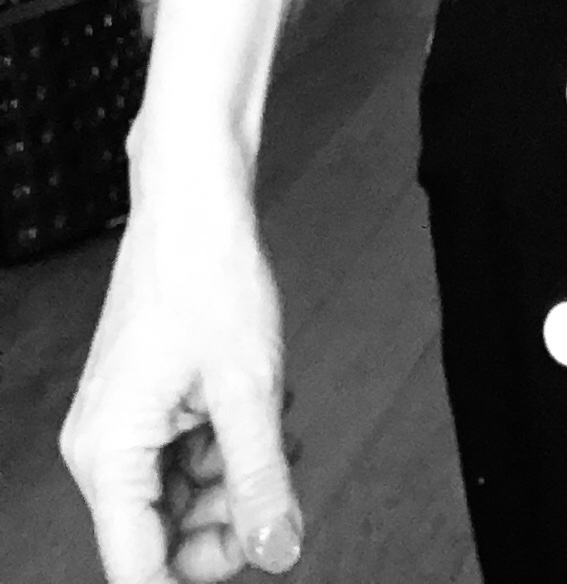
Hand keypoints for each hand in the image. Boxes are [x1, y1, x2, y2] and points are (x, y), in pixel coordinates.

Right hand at [60, 172, 304, 581]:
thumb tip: (278, 552)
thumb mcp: (249, 389)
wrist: (195, 202)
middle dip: (229, 519)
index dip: (200, 575)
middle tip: (282, 483)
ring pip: (181, 496)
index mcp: (109, 458)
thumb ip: (261, 481)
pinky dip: (227, 445)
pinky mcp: (142, 406)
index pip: (139, 571)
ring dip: (236, 476)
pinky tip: (263, 408)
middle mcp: (101, 452)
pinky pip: (184, 456)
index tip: (255, 557)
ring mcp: (121, 428)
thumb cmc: (209, 276)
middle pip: (162, 537)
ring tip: (280, 430)